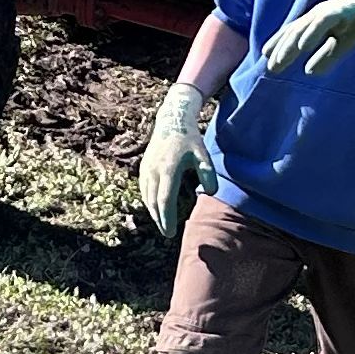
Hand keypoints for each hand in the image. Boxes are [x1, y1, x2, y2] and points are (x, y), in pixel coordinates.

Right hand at [138, 80, 217, 240]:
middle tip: (167, 233)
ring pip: (146, 196)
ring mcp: (146, 168)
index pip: (164, 200)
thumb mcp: (203, 154)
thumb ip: (208, 173)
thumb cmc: (190, 139)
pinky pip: (144, 189)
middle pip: (152, 202)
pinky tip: (155, 208)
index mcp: (168, 168)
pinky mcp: (143, 167)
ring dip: (153, 212)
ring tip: (162, 223)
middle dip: (159, 219)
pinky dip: (148, 201)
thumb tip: (211, 193)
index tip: (170, 232)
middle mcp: (153, 170)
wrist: (172, 120)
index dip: (166, 218)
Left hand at [261, 0, 354, 74]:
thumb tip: (309, 72)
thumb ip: (327, 56)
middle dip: (280, 49)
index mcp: (317, 20)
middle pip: (294, 31)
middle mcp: (318, 13)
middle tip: (269, 67)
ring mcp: (329, 10)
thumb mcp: (343, 43)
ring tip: (279, 61)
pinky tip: (302, 47)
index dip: (279, 45)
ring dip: (289, 45)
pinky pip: (322, 22)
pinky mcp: (342, 9)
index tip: (267, 60)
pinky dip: (311, 34)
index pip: (293, 32)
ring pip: (303, 28)